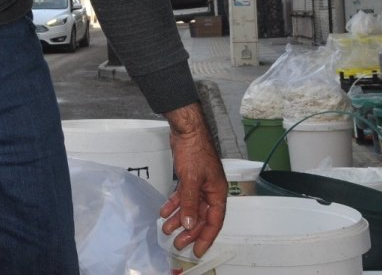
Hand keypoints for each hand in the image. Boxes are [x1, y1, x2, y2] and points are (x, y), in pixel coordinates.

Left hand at [158, 103, 226, 257]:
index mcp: (218, 193)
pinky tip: (164, 212)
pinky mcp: (188, 178)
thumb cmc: (195, 151)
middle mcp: (210, 191)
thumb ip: (189, 203)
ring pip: (189, 208)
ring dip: (178, 219)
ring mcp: (199, 185)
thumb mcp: (191, 179)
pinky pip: (182, 197)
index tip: (197, 250)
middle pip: (201, 217)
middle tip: (176, 243)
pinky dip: (174, 204)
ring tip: (166, 229)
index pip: (214, 221)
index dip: (206, 237)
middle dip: (189, 231)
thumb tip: (188, 224)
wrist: (186, 130)